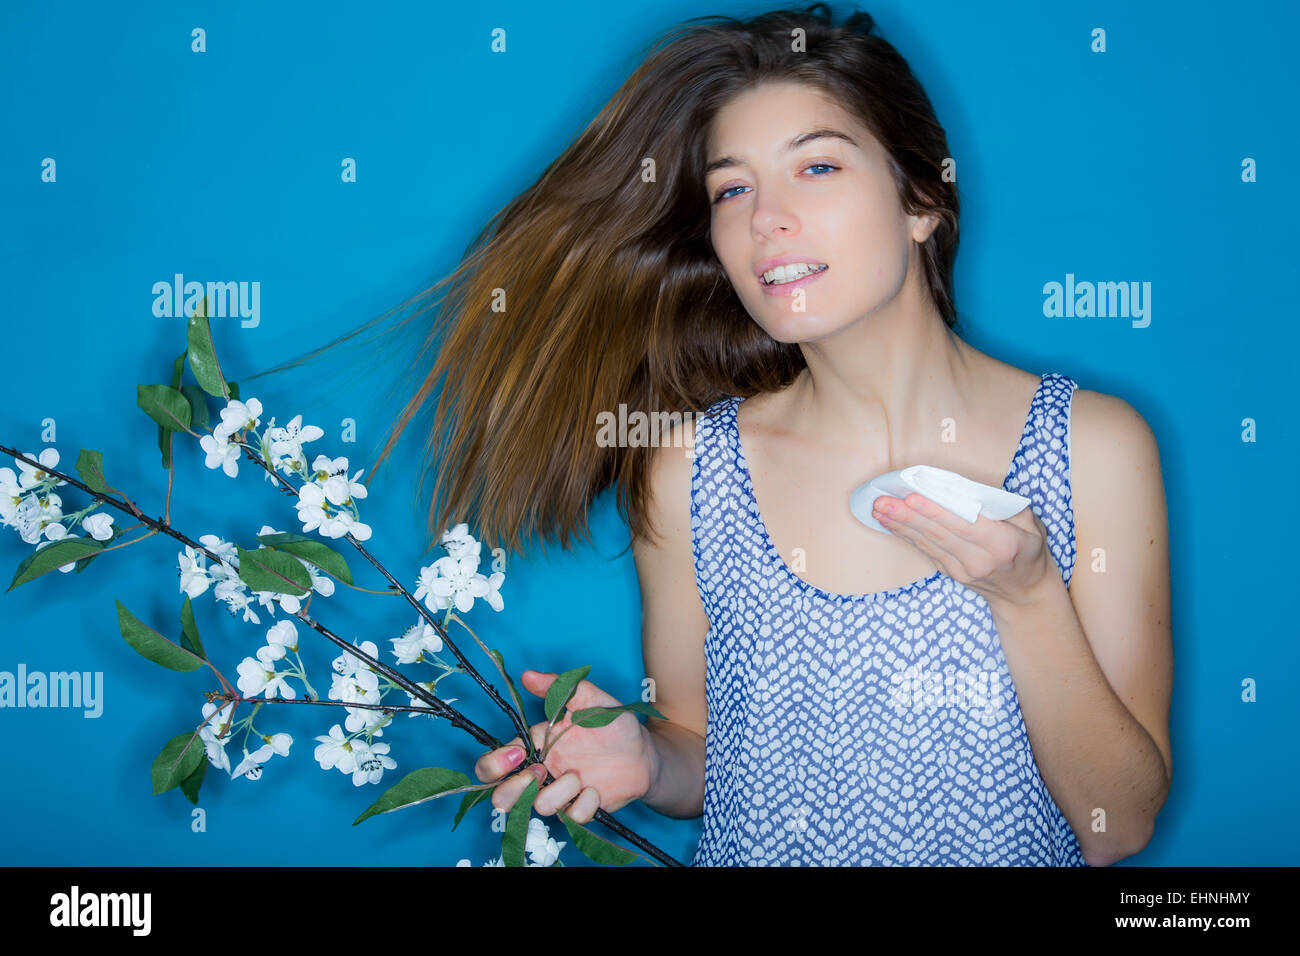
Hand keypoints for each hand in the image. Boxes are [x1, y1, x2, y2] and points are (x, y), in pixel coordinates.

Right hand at [472, 669, 655, 823]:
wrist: (645, 753)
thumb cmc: (614, 725)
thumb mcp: (590, 700)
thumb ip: (560, 688)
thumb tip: (528, 675)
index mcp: (538, 745)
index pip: (498, 761)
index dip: (497, 762)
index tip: (519, 753)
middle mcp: (543, 771)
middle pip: (502, 794)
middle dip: (511, 789)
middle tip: (539, 772)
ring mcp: (561, 792)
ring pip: (538, 806)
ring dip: (559, 791)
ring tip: (580, 776)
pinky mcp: (580, 809)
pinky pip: (572, 817)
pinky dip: (585, 804)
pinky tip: (597, 790)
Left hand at [871, 492, 1054, 607]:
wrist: (1025, 592)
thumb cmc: (1028, 548)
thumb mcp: (1030, 524)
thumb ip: (1001, 506)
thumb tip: (964, 488)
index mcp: (1004, 543)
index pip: (964, 525)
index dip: (936, 512)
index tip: (912, 497)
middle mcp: (981, 560)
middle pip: (939, 534)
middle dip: (907, 516)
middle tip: (881, 501)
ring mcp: (964, 570)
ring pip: (928, 543)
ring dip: (900, 525)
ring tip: (878, 509)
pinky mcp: (951, 574)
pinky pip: (926, 551)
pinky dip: (906, 535)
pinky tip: (889, 523)